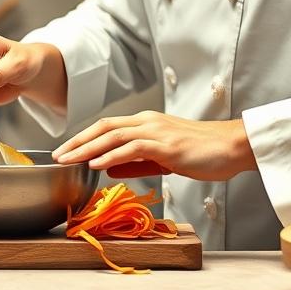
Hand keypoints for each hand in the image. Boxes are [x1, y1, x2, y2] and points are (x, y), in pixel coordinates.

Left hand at [51, 111, 257, 181]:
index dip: (84, 137)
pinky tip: (97, 164)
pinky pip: (133, 148)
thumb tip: (108, 167)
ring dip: (87, 148)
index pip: (108, 127)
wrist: (234, 146)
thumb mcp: (165, 158)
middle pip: (104, 127)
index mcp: (147, 123)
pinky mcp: (167, 145)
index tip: (65, 150)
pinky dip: (112, 155)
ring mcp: (157, 131)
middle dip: (77, 141)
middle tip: (56, 155)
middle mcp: (148, 122)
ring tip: (68, 160)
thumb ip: (137, 162)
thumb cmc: (204, 152)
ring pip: (113, 136)